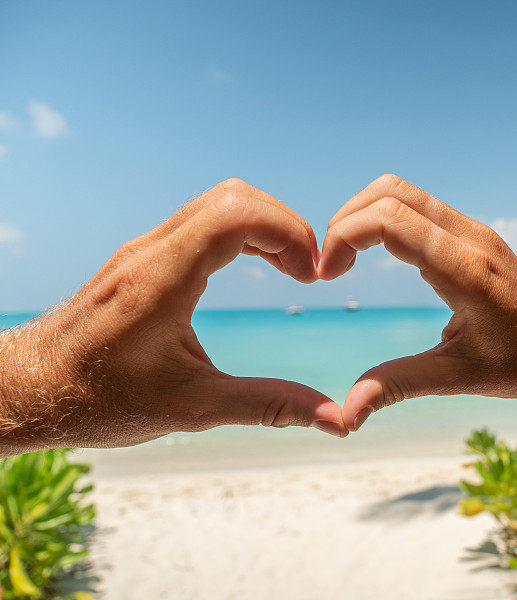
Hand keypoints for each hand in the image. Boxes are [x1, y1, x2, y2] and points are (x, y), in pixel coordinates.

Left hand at [0, 178, 346, 455]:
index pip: (236, 214)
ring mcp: (144, 248)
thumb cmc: (100, 400)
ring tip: (292, 268)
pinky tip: (257, 266)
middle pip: (234, 196)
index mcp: (161, 280)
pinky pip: (203, 219)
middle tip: (308, 271)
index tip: (311, 275)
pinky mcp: (143, 256)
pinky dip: (243, 231)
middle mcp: (151, 251)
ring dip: (266, 225)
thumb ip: (268, 406)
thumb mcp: (193, 408)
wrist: (30, 389)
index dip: (289, 232)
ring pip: (219, 201)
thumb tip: (336, 420)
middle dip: (285, 226)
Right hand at [319, 174, 516, 431]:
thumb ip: (398, 385)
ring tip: (345, 259)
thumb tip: (344, 416)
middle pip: (389, 192)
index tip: (328, 276)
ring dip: (362, 216)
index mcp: (467, 270)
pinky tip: (373, 255)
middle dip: (345, 221)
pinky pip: (417, 205)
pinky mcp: (473, 233)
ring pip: (401, 191)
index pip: (391, 220)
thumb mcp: (457, 378)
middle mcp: (471, 237)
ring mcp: (474, 230)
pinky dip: (383, 219)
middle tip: (330, 267)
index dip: (344, 237)